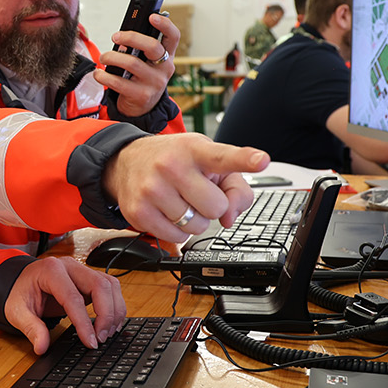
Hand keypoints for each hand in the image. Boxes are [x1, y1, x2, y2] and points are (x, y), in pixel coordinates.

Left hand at [5, 256, 126, 354]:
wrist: (21, 281)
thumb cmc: (20, 293)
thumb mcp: (17, 311)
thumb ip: (31, 328)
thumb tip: (41, 347)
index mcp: (51, 270)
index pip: (74, 297)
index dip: (84, 322)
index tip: (90, 342)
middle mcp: (70, 266)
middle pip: (100, 285)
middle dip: (106, 315)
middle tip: (101, 339)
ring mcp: (82, 270)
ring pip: (110, 285)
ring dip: (114, 310)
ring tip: (107, 333)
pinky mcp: (89, 278)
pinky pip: (110, 287)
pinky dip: (114, 305)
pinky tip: (109, 323)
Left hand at [94, 13, 177, 117]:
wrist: (142, 107)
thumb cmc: (140, 78)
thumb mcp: (146, 62)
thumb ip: (139, 49)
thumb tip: (122, 39)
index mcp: (167, 56)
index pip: (173, 37)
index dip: (165, 24)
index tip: (151, 16)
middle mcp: (164, 68)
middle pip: (152, 46)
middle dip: (131, 37)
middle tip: (115, 37)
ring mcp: (154, 83)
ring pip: (131, 63)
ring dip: (112, 57)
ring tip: (104, 57)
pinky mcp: (141, 95)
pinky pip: (119, 82)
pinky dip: (104, 76)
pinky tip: (99, 74)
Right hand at [101, 133, 268, 241]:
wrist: (125, 161)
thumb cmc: (174, 160)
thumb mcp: (208, 162)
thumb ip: (235, 187)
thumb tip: (230, 218)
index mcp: (194, 149)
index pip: (223, 156)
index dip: (245, 159)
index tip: (261, 160)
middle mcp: (171, 166)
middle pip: (216, 207)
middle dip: (212, 207)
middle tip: (197, 194)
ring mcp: (153, 189)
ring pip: (197, 226)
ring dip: (195, 220)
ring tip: (180, 201)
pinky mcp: (139, 211)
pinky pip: (177, 237)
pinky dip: (178, 231)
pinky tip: (168, 212)